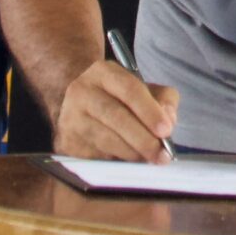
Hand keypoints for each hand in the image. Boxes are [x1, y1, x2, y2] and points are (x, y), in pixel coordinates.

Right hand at [54, 61, 179, 162]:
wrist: (80, 107)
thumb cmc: (120, 100)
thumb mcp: (144, 90)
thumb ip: (163, 100)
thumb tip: (168, 120)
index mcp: (103, 72)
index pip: (129, 89)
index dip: (150, 111)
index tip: (166, 131)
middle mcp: (82, 91)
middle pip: (116, 116)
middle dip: (143, 139)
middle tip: (162, 155)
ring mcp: (71, 117)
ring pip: (106, 139)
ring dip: (132, 153)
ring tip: (149, 159)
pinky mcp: (67, 141)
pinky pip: (96, 156)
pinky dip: (116, 161)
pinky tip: (127, 161)